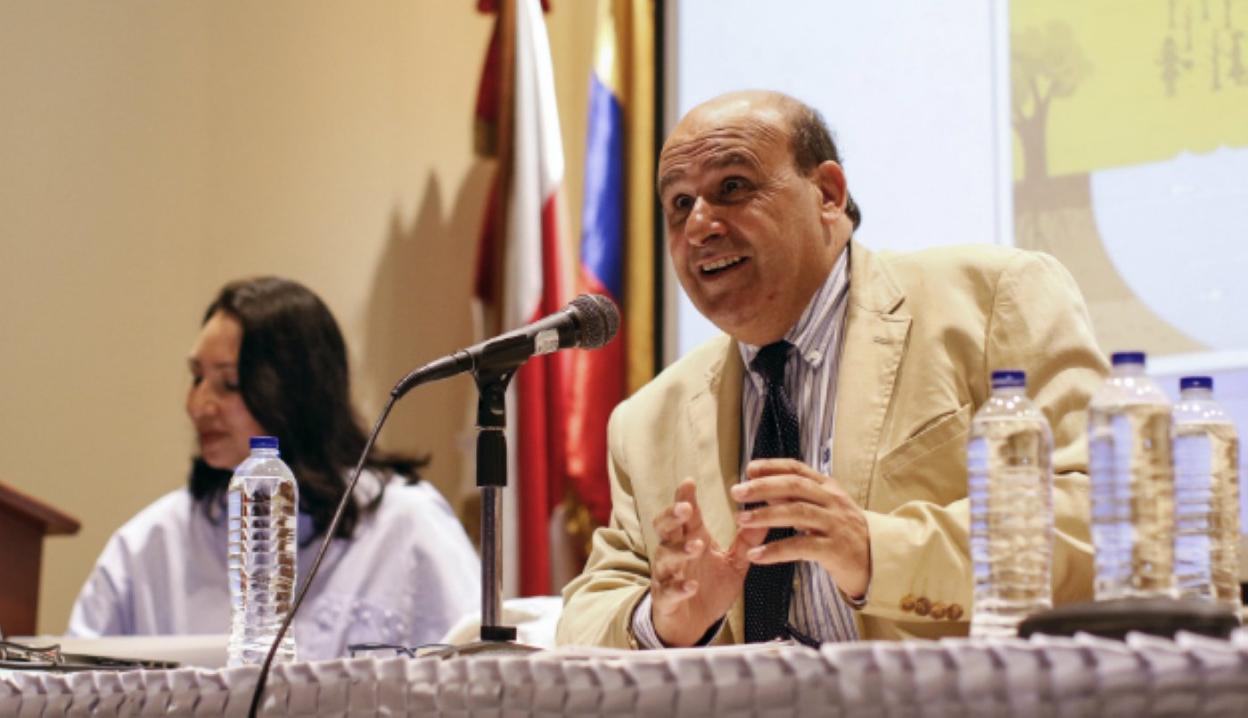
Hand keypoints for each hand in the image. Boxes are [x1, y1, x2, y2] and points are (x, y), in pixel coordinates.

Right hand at [650, 478, 763, 645]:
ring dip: (680, 549)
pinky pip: (669, 590)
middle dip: (672, 516)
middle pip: (665, 527)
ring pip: (665, 556)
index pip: (685, 514)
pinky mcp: (666, 598)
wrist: (693, 624)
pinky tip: (691, 586)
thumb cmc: (709, 587)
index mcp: (691, 539)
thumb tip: (764, 517)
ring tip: (697, 545)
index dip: (684, 497)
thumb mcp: (733, 563)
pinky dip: (679, 587)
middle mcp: (675, 552)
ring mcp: (667, 574)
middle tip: (685, 508)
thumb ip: (746, 541)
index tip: (689, 482)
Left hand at [730, 458, 870, 598]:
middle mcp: (833, 502)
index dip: (772, 466)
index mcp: (828, 488)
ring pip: (797, 513)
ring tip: (741, 520)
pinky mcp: (836, 550)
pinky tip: (756, 555)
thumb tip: (763, 489)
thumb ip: (799, 497)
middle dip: (763, 487)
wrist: (879, 561)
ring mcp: (836, 525)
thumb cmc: (844, 533)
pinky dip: (776, 550)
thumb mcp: (826, 508)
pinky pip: (801, 547)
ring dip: (765, 516)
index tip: (749, 469)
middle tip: (737, 492)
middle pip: (795, 486)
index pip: (798, 469)